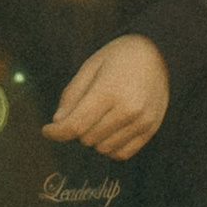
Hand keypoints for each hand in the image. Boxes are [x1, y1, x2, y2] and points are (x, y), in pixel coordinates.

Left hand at [45, 32, 169, 159]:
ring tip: (102, 116)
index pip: (75, 125)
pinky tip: (112, 128)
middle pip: (87, 138)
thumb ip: (72, 96)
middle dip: (78, 128)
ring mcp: (142, 122)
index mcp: (109, 91)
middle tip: (84, 110)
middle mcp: (128, 110)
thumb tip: (58, 122)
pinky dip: (111, 146)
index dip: (56, 132)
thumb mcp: (89, 67)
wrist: (159, 53)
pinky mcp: (151, 129)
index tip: (47, 131)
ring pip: (103, 148)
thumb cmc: (120, 57)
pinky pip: (122, 153)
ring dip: (95, 137)